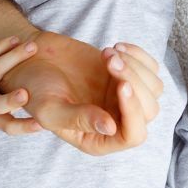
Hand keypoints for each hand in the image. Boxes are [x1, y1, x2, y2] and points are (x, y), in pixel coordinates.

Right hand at [0, 31, 162, 155]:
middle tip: (109, 60)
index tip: (119, 84)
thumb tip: (111, 128)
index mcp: (98, 140)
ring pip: (153, 89)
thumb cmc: (35, 91)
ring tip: (107, 52)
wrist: (34, 62)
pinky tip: (115, 47)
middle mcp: (115, 123)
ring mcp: (122, 99)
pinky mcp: (127, 76)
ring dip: (135, 66)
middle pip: (149, 111)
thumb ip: (79, 120)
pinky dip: (138, 54)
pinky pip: (151, 68)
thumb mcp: (50, 110)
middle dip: (134, 81)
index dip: (133, 111)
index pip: (132, 136)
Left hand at [0, 36, 42, 134]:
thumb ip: (16, 109)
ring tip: (32, 47)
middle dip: (10, 100)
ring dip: (13, 58)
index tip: (41, 125)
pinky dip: (0, 47)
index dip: (24, 127)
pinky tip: (15, 40)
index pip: (8, 127)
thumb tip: (50, 101)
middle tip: (25, 95)